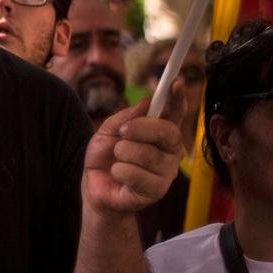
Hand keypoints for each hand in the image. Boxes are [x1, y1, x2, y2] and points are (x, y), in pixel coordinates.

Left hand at [82, 99, 181, 214]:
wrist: (94, 186)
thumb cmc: (105, 157)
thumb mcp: (108, 131)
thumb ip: (126, 117)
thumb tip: (147, 102)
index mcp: (160, 133)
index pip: (175, 114)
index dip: (178, 98)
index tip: (176, 82)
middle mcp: (169, 151)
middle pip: (168, 132)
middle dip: (141, 128)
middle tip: (122, 132)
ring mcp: (165, 172)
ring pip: (147, 154)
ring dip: (122, 153)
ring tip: (117, 159)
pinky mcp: (156, 191)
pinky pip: (137, 174)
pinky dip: (119, 171)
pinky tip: (118, 175)